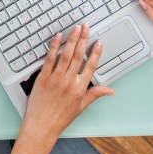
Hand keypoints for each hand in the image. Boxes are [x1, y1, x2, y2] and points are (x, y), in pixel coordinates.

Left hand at [19, 24, 113, 143]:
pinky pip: (50, 59)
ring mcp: (56, 79)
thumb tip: (110, 91)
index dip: (96, 53)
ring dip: (72, 40)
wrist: (42, 126)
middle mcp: (69, 82)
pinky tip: (57, 37)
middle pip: (79, 56)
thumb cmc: (60, 118)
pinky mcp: (43, 77)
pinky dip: (54, 47)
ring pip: (66, 55)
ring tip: (76, 28)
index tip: (98, 42)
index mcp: (80, 89)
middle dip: (84, 39)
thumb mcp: (81, 107)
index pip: (91, 66)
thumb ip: (95, 95)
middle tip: (86, 27)